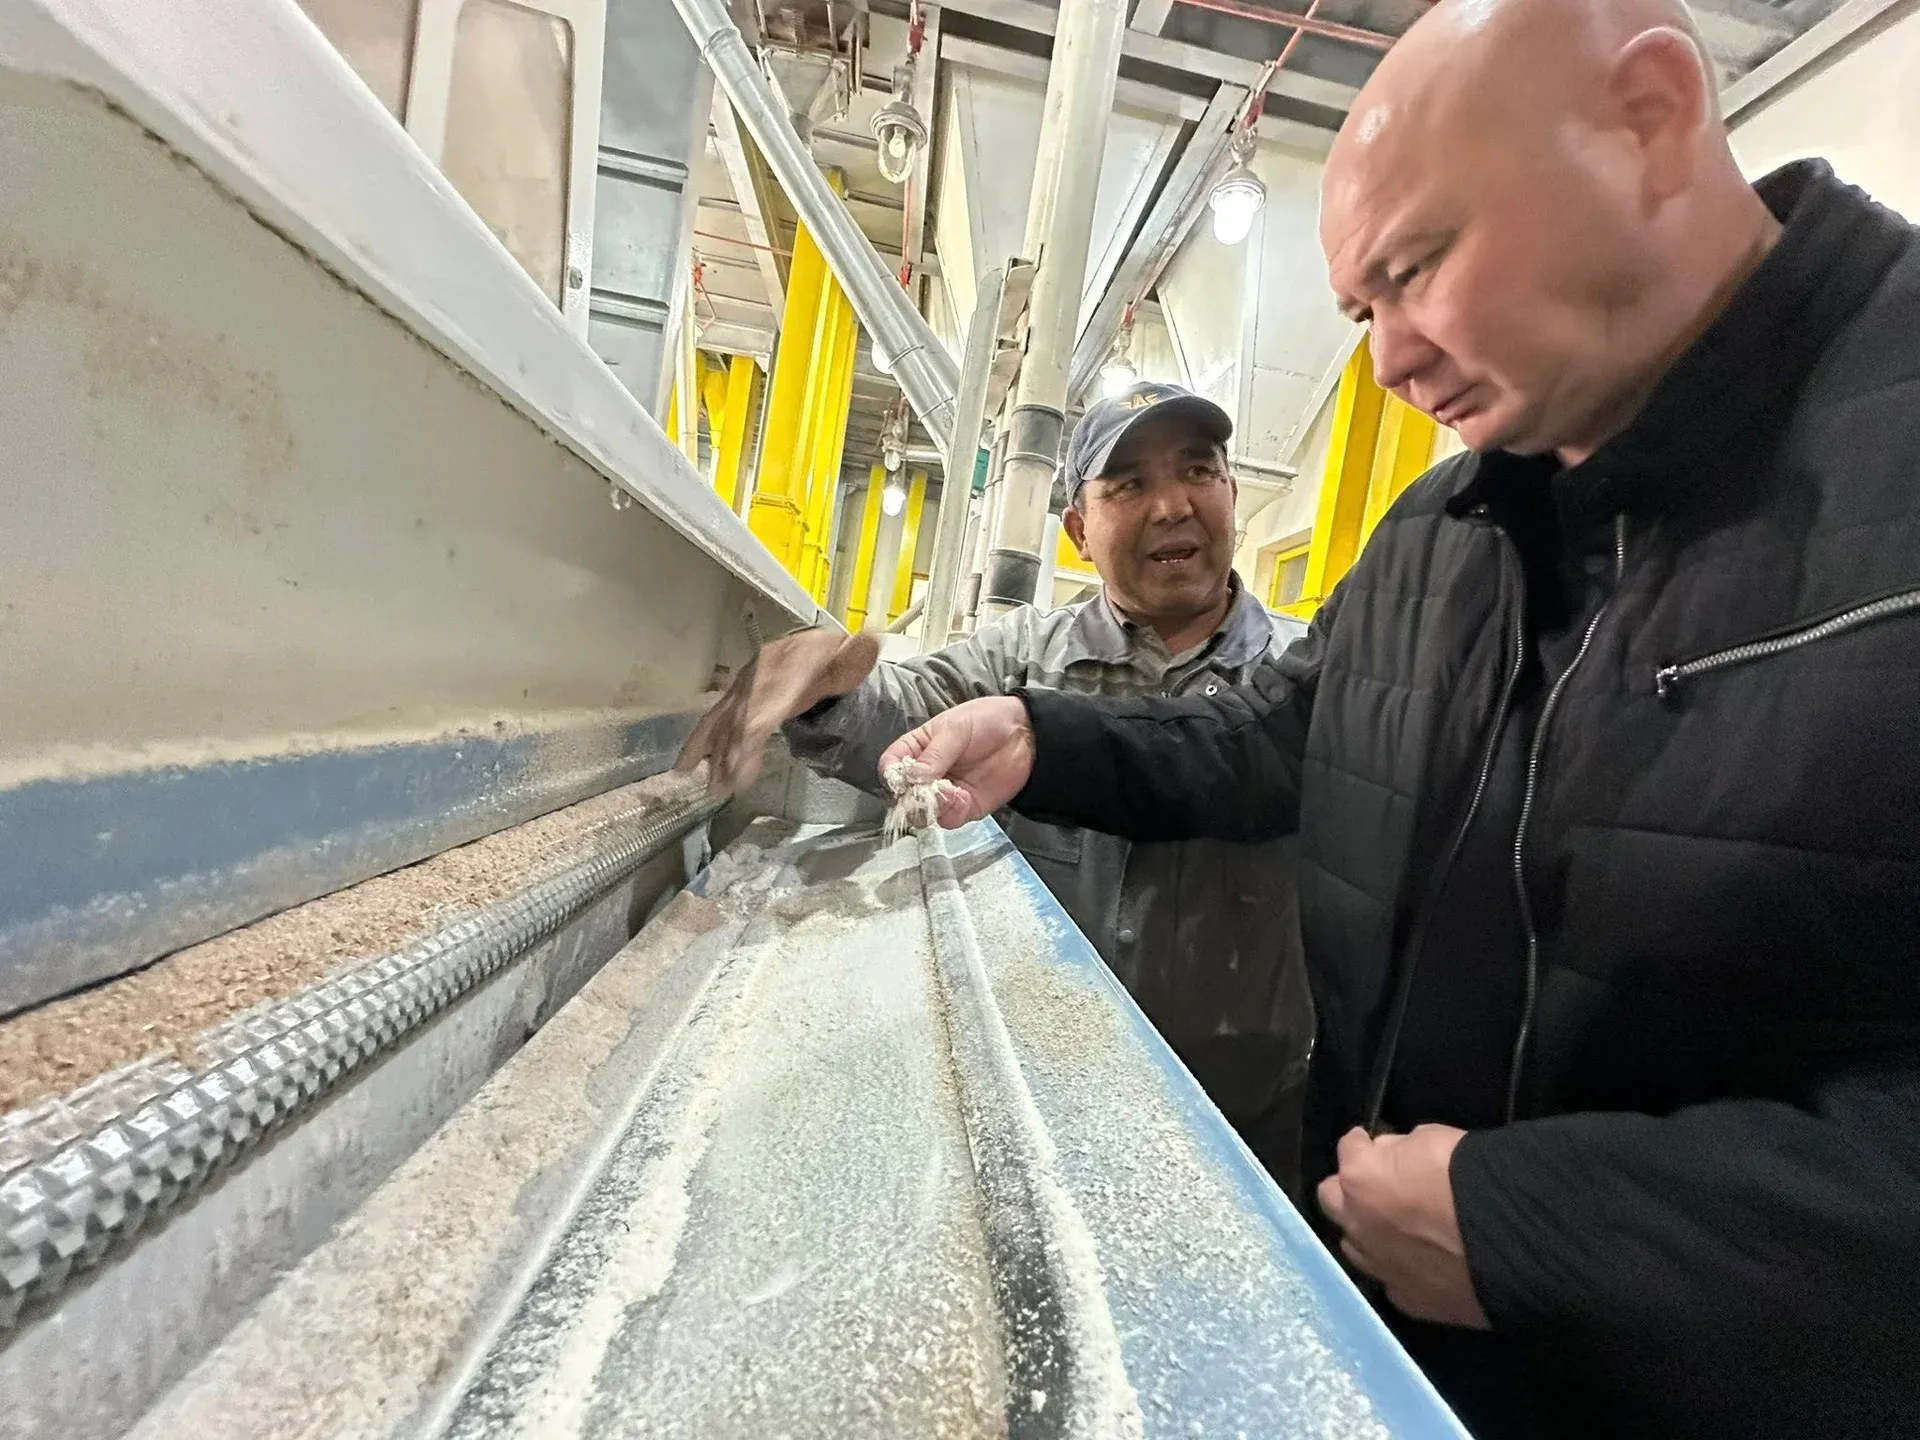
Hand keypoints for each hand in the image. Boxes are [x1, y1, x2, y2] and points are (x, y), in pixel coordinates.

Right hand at [676, 629, 880, 794]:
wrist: (814, 648)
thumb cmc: (834, 658)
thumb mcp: (850, 657)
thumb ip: (858, 656)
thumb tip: (869, 641)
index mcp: (787, 663)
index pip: (768, 697)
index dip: (754, 724)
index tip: (747, 752)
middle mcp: (759, 674)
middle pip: (742, 715)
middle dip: (731, 750)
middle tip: (726, 784)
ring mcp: (744, 687)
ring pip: (725, 720)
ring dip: (715, 753)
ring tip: (713, 786)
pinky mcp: (735, 699)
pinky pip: (713, 721)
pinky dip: (698, 744)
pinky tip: (685, 767)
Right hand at [877, 697, 1034, 827]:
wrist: (1025, 734)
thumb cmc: (986, 721)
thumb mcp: (956, 729)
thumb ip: (935, 754)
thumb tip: (912, 777)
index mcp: (917, 749)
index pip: (892, 766)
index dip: (891, 775)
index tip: (900, 779)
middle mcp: (926, 774)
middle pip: (904, 796)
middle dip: (910, 798)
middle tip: (923, 792)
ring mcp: (944, 792)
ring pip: (923, 813)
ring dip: (931, 808)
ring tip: (948, 792)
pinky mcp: (964, 807)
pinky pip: (948, 819)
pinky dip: (951, 812)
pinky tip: (962, 797)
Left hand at [1317, 1124, 1489, 1329]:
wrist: (1511, 1241)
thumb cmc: (1469, 1177)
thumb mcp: (1431, 1138)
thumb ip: (1400, 1150)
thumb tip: (1391, 1156)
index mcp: (1360, 1180)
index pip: (1347, 1149)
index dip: (1361, 1144)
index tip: (1370, 1142)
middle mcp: (1358, 1226)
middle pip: (1332, 1201)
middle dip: (1349, 1189)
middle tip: (1376, 1185)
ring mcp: (1380, 1268)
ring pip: (1355, 1246)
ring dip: (1368, 1232)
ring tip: (1395, 1228)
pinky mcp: (1408, 1301)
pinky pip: (1390, 1280)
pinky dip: (1399, 1268)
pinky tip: (1420, 1264)